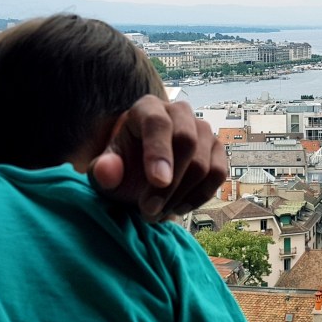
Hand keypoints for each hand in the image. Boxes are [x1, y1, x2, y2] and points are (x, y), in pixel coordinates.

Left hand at [89, 96, 226, 220]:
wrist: (141, 179)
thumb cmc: (122, 170)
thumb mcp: (105, 173)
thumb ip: (102, 171)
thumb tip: (107, 171)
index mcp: (148, 108)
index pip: (158, 124)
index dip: (159, 152)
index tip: (157, 182)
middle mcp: (179, 112)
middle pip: (187, 141)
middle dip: (170, 184)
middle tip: (149, 211)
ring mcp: (202, 130)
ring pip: (203, 164)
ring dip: (181, 196)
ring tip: (157, 213)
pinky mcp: (217, 150)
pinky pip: (218, 175)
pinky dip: (199, 197)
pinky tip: (177, 207)